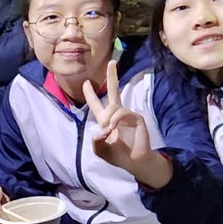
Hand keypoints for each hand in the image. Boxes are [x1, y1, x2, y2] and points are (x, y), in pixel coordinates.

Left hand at [84, 61, 169, 187]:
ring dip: (109, 119)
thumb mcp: (100, 150)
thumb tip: (101, 131)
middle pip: (113, 91)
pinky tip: (114, 128)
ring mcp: (127, 115)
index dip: (91, 94)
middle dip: (112, 77)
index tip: (86, 83)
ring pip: (113, 107)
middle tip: (112, 62)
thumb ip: (96, 142)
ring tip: (110, 132)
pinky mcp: (136, 118)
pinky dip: (116, 120)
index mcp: (105, 120)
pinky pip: (122, 113)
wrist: (134, 162)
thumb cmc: (117, 156)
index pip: (96, 104)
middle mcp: (116, 115)